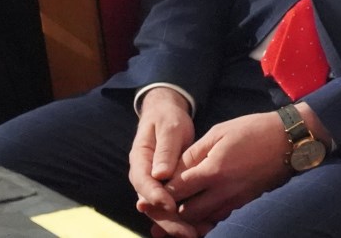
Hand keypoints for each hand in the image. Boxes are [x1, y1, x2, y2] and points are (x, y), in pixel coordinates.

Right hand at [130, 88, 195, 234]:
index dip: (155, 197)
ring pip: (162, 209)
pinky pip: (173, 205)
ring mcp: (155, 184)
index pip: (144, 183)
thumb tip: (160, 174)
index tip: (170, 206)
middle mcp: (144, 176)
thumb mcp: (169, 128)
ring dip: (177, 224)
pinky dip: (184, 217)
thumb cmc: (167, 119)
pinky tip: (200, 227)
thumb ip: (165, 149)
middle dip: (168, 220)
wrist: (167, 115)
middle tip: (187, 232)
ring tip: (195, 234)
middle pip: (152, 204)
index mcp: (140, 161)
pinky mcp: (167, 188)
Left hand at [164, 110, 292, 231]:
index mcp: (213, 171)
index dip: (160, 194)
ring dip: (186, 220)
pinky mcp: (243, 203)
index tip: (149, 193)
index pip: (176, 191)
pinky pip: (218, 218)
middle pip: (186, 214)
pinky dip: (204, 219)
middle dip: (169, 213)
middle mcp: (223, 191)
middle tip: (157, 207)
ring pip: (202, 221)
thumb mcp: (220, 132)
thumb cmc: (254, 130)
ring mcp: (235, 200)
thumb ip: (194, 153)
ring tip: (171, 216)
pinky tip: (195, 214)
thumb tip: (173, 170)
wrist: (289, 141)